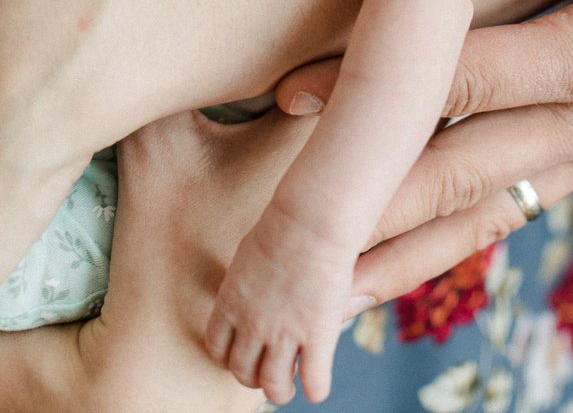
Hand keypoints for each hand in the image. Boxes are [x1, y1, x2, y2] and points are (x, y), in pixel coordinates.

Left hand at [205, 197, 352, 405]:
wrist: (311, 219)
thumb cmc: (284, 225)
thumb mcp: (249, 256)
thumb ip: (247, 285)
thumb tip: (253, 296)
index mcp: (231, 303)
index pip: (217, 349)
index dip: (230, 357)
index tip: (245, 353)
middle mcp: (252, 325)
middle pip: (242, 371)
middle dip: (253, 377)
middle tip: (268, 370)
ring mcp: (283, 334)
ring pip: (273, 386)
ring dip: (280, 391)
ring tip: (290, 385)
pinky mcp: (316, 336)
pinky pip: (313, 382)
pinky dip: (315, 389)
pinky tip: (318, 383)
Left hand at [276, 0, 572, 300]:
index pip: (465, 80)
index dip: (374, 93)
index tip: (290, 103)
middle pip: (460, 170)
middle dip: (368, 204)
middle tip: (284, 245)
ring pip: (488, 203)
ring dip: (408, 243)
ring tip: (333, 287)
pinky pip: (523, 198)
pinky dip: (463, 231)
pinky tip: (423, 251)